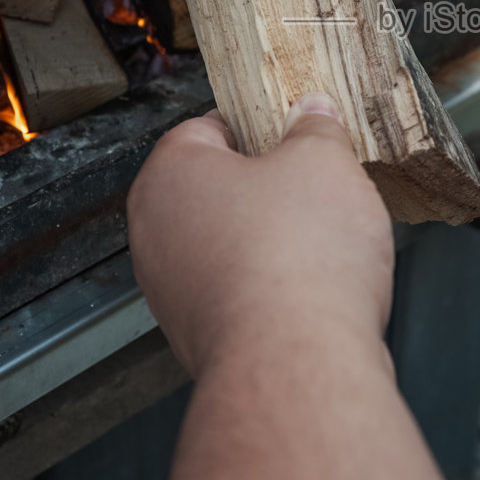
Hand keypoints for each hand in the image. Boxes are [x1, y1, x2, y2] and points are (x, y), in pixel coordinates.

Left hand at [126, 93, 395, 373]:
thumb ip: (315, 128)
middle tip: (320, 186)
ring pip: (229, 243)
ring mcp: (171, 291)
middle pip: (218, 190)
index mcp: (170, 174)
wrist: (296, 366)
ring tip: (325, 243)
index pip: (208, 127)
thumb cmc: (299, 259)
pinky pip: (239, 292)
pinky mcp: (199, 337)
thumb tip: (311, 113)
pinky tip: (313, 289)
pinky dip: (272, 287)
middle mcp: (155, 232)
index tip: (296, 132)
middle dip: (270, 188)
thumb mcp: (324, 162)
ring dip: (273, 240)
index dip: (259, 125)